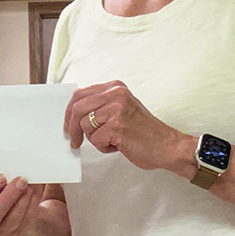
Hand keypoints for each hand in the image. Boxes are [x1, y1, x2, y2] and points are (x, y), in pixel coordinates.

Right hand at [0, 173, 44, 235]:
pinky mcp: (18, 231)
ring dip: (24, 197)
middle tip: (20, 180)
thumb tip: (6, 167)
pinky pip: (27, 218)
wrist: (14, 211)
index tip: (0, 177)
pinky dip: (34, 201)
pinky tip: (36, 189)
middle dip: (8, 195)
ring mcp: (1, 231)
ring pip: (14, 217)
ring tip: (31, 183)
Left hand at [65, 81, 193, 174]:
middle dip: (71, 127)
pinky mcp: (117, 126)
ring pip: (85, 125)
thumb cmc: (143, 130)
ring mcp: (116, 109)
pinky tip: (120, 145)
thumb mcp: (121, 108)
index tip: (67, 125)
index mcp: (115, 88)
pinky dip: (105, 147)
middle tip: (74, 141)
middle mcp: (115, 94)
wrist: (167, 145)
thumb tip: (73, 114)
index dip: (69, 112)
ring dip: (95, 139)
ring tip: (113, 140)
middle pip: (77, 108)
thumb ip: (101, 105)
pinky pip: (96, 140)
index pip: (80, 94)